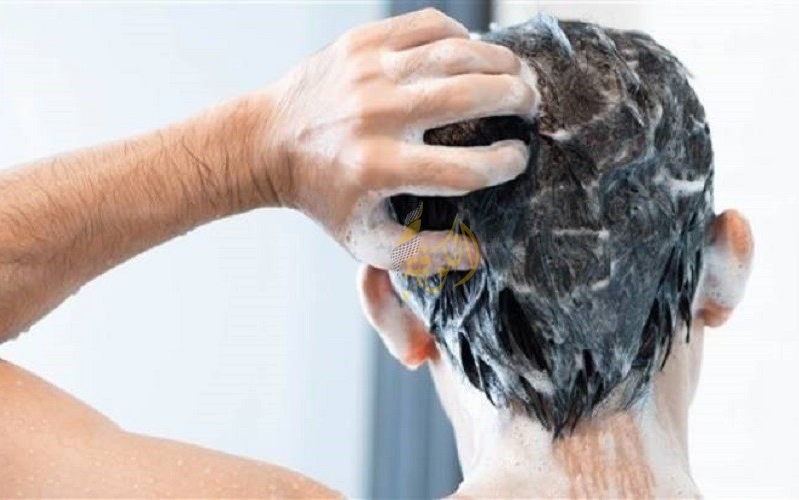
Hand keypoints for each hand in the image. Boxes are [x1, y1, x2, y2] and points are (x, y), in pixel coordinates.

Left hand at [253, 8, 536, 270]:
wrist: (268, 142)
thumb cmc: (326, 197)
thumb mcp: (368, 240)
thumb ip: (423, 255)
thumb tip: (477, 253)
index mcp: (380, 168)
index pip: (465, 167)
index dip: (504, 164)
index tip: (518, 159)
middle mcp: (377, 115)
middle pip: (470, 97)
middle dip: (515, 99)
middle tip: (531, 106)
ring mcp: (369, 71)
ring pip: (456, 53)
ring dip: (500, 61)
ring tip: (520, 74)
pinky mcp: (362, 42)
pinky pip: (429, 25)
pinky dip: (461, 36)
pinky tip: (474, 53)